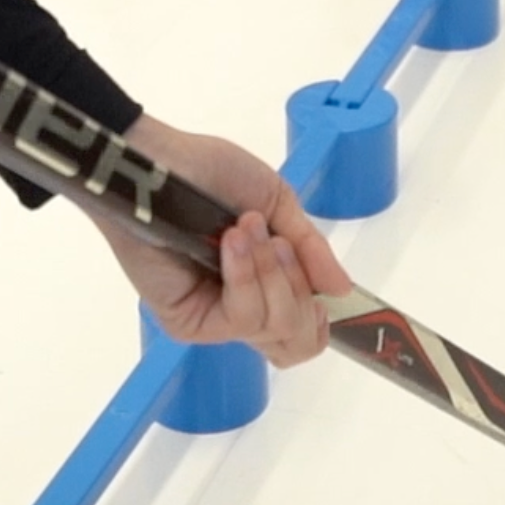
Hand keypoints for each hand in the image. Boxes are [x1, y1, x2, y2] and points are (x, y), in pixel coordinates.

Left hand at [95, 115, 356, 367]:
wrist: (161, 161)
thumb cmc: (211, 174)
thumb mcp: (277, 205)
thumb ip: (311, 251)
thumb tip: (343, 290)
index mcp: (261, 287)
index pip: (301, 336)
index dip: (320, 320)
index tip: (324, 288)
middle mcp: (237, 310)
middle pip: (296, 342)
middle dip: (301, 287)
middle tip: (279, 243)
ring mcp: (211, 320)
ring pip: (274, 325)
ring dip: (270, 270)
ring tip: (246, 227)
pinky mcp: (186, 322)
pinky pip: (241, 317)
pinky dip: (246, 276)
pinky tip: (231, 243)